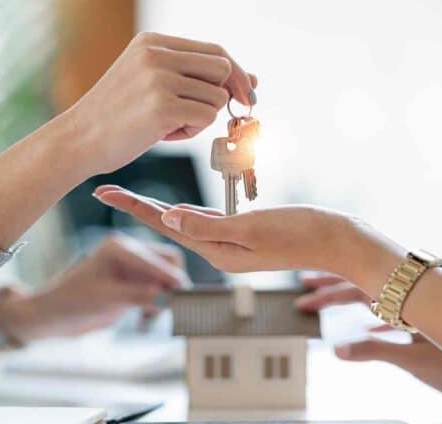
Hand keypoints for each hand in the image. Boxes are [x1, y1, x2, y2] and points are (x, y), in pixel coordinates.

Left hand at [0, 234, 188, 341]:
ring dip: (165, 297)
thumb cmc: (72, 302)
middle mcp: (129, 252)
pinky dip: (157, 303)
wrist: (53, 317)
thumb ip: (139, 295)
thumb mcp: (107, 299)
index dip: (171, 277)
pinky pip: (156, 290)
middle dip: (171, 285)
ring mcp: (131, 268)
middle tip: (172, 307)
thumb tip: (169, 297)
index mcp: (119, 247)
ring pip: (164, 278)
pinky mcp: (132, 284)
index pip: (157, 258)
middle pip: (166, 263)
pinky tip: (145, 319)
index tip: (185, 294)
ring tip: (152, 317)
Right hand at [66, 32, 256, 173]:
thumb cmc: (116, 116)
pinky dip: (191, 132)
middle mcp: (157, 55)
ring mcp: (159, 79)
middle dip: (224, 95)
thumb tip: (249, 80)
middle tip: (201, 115)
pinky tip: (163, 134)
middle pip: (223, 69)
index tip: (244, 94)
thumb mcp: (149, 82)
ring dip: (200, 118)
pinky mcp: (162, 107)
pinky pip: (205, 118)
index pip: (214, 50)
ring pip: (216, 98)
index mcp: (153, 42)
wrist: (79, 139)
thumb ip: (194, 76)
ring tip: (168, 125)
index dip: (235, 74)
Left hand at [92, 185, 403, 295]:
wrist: (337, 240)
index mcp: (216, 250)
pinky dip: (186, 212)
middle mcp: (218, 250)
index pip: (165, 226)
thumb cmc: (301, 233)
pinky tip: (176, 208)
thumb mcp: (253, 229)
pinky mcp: (245, 234)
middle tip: (106, 189)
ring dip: (157, 210)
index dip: (133, 207)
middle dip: (136, 208)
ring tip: (131, 197)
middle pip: (168, 225)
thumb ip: (211, 226)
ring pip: (184, 224)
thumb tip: (171, 219)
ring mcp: (231, 244)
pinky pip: (206, 222)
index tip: (104, 192)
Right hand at [296, 273, 441, 410]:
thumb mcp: (414, 361)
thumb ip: (375, 352)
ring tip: (322, 300)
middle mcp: (410, 297)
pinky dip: (370, 319)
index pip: (357, 284)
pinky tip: (362, 327)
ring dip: (347, 299)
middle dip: (331, 287)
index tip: (304, 289)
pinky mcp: (423, 326)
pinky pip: (389, 315)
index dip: (328, 287)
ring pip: (373, 298)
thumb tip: (337, 349)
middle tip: (303, 290)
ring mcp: (416, 310)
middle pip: (361, 285)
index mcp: (406, 298)